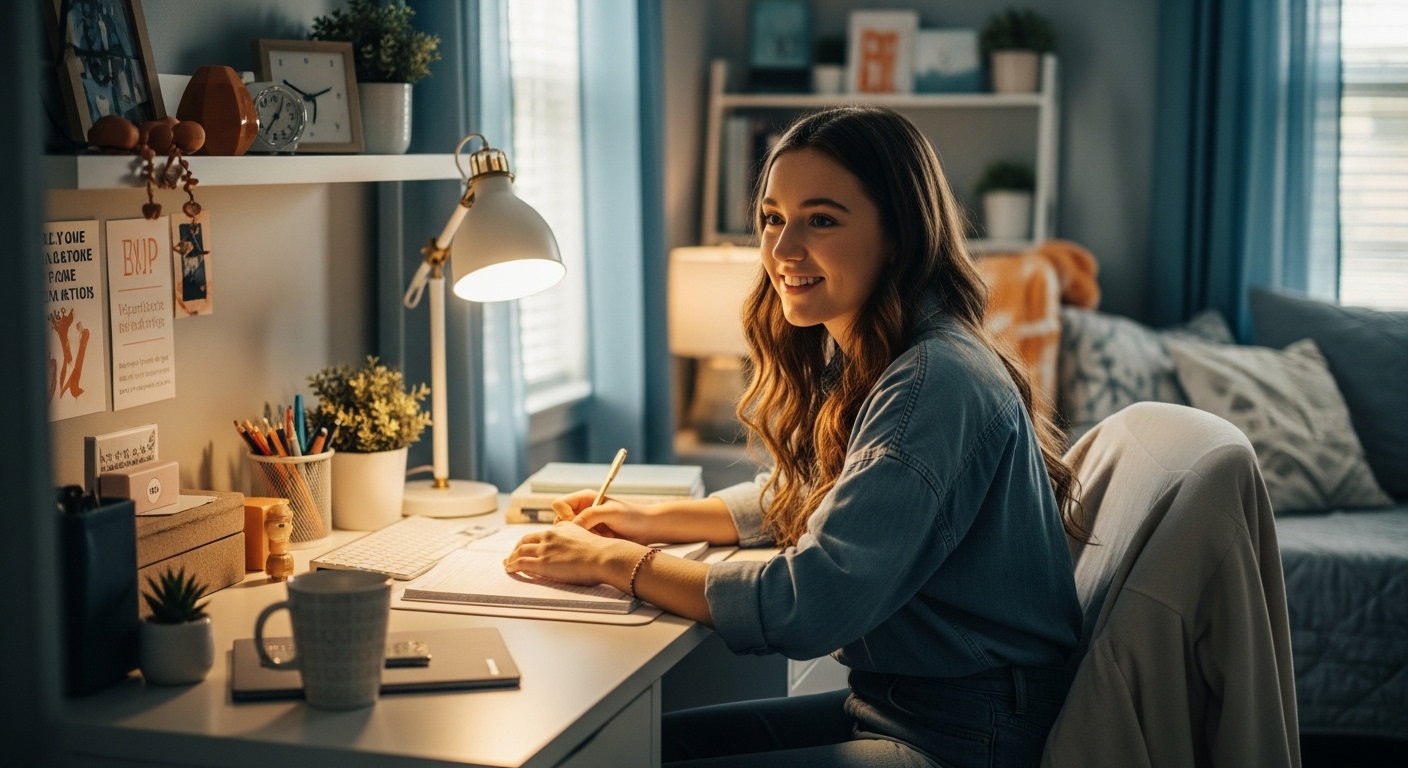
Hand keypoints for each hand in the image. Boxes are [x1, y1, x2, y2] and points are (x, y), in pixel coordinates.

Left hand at [503, 521, 638, 587]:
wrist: (604, 557)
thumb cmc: (602, 552)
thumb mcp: (589, 538)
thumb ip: (579, 539)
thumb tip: (580, 548)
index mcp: (562, 529)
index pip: (542, 534)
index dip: (533, 541)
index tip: (529, 546)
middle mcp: (551, 536)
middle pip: (526, 540)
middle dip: (518, 547)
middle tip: (513, 555)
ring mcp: (545, 549)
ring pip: (520, 551)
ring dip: (512, 557)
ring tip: (508, 564)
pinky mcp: (542, 563)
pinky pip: (521, 563)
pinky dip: (512, 566)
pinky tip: (509, 569)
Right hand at [551, 490, 658, 543]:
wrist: (648, 529)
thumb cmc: (632, 516)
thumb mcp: (612, 513)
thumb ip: (591, 515)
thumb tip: (572, 525)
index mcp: (584, 499)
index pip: (559, 505)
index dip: (564, 515)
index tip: (578, 524)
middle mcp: (582, 510)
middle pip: (560, 521)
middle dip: (574, 530)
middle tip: (594, 533)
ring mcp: (586, 524)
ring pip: (569, 534)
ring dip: (583, 538)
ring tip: (602, 537)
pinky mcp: (590, 537)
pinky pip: (579, 543)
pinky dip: (589, 544)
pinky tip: (605, 542)